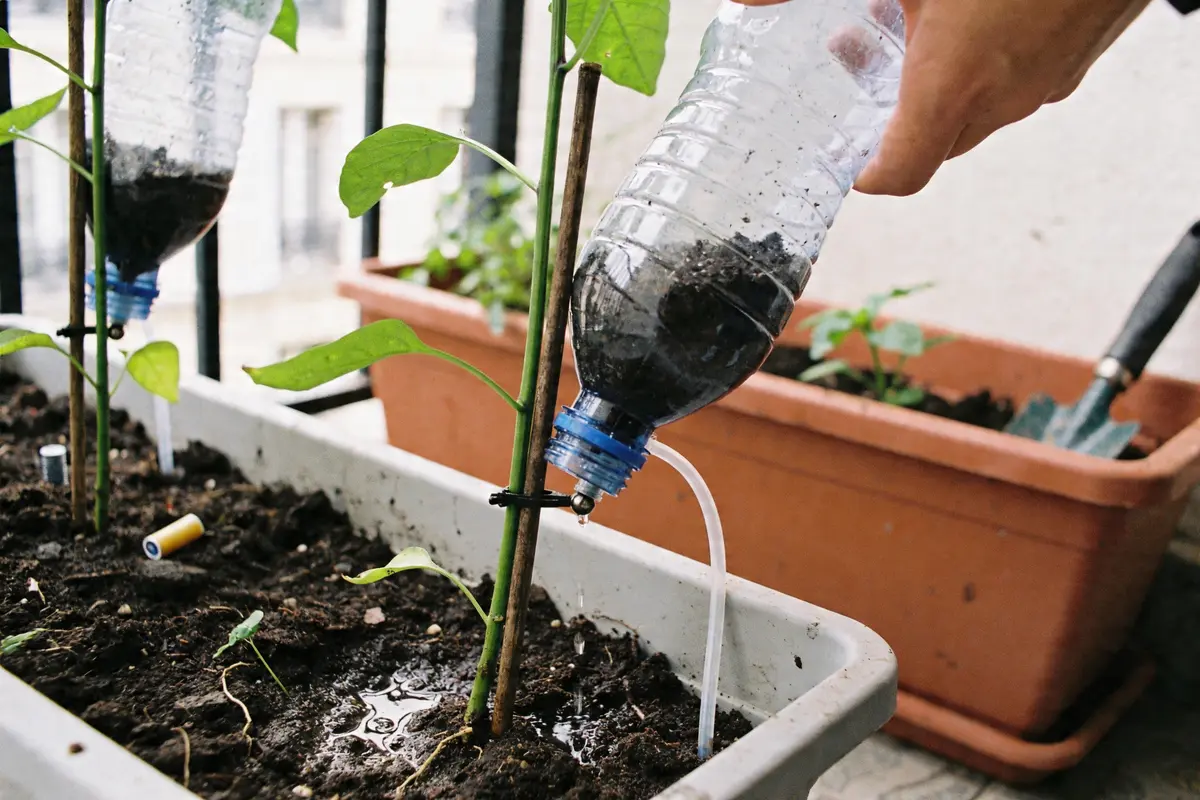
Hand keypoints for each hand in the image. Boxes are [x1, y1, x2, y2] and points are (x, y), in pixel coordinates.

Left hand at [854, 0, 1151, 195]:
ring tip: (910, 29)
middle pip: (938, 143)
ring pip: (979, 109)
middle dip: (898, 118)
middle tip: (862, 74)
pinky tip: (971, 16)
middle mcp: (1003, 99)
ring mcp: (1046, 81)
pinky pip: (1017, 79)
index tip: (853, 162)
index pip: (903, 172)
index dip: (871, 174)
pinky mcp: (1075, 58)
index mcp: (953, 86)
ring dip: (941, 84)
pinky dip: (984, 63)